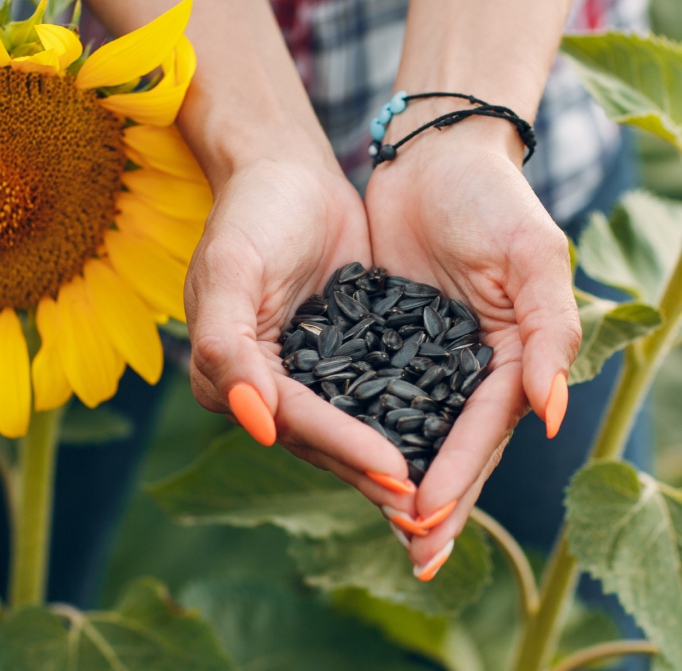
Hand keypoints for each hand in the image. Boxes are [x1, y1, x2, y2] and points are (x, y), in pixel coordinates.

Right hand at [184, 158, 419, 514]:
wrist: (287, 169)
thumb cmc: (253, 210)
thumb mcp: (231, 267)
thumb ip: (227, 345)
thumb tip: (255, 421)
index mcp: (230, 375)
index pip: (297, 421)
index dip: (347, 448)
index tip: (398, 474)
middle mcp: (268, 387)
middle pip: (328, 440)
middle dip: (378, 478)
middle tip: (431, 513)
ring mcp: (311, 375)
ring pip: (358, 429)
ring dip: (398, 465)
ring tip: (445, 501)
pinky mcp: (349, 355)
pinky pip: (381, 397)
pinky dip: (412, 422)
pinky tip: (455, 444)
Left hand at [363, 116, 579, 577]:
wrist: (435, 152)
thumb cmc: (491, 197)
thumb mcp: (532, 255)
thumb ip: (549, 331)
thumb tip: (553, 414)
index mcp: (516, 355)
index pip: (487, 426)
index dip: (461, 472)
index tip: (429, 515)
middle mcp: (476, 368)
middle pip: (456, 448)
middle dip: (439, 505)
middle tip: (416, 558)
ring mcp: (431, 361)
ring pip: (418, 437)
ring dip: (404, 487)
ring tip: (392, 540)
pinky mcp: (388, 343)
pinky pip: (377, 402)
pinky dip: (366, 438)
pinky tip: (345, 472)